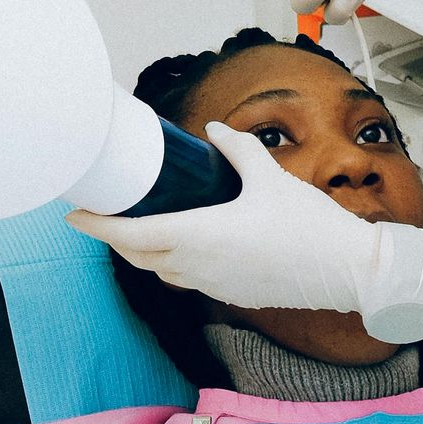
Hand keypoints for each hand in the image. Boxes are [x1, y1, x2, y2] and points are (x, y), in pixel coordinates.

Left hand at [70, 124, 422, 343]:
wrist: (348, 270)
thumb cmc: (308, 225)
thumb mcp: (270, 177)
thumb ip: (237, 149)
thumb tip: (215, 128)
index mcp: (198, 236)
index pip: (130, 234)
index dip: (97, 225)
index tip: (74, 215)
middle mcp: (197, 267)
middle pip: (138, 256)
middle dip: (116, 237)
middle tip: (106, 214)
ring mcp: (213, 286)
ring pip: (162, 271)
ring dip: (145, 251)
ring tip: (142, 225)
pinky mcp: (232, 294)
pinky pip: (189, 279)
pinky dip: (175, 261)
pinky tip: (188, 243)